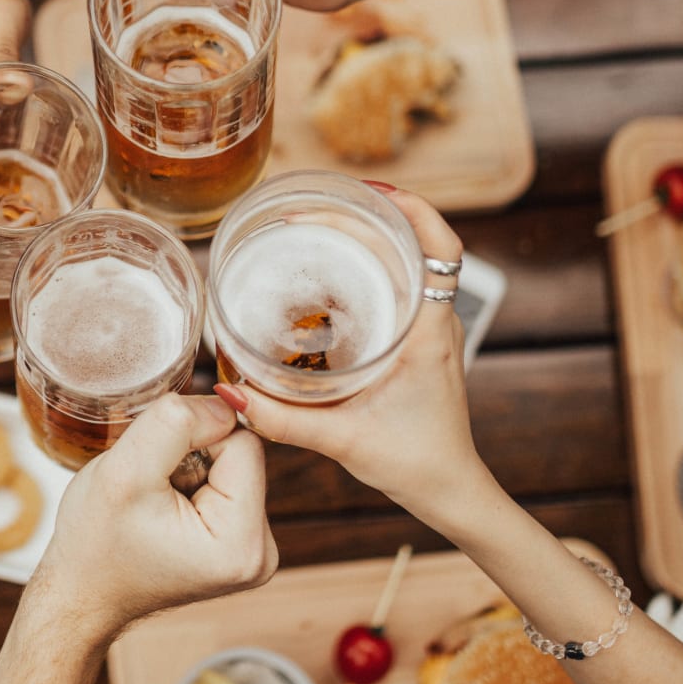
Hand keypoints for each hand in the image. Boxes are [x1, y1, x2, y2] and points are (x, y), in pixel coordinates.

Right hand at [31, 395, 277, 633]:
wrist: (82, 593)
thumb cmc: (95, 544)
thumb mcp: (125, 471)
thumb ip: (176, 423)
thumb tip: (225, 402)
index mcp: (242, 543)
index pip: (243, 442)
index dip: (195, 435)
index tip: (154, 464)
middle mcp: (261, 552)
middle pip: (241, 452)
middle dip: (192, 454)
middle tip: (150, 487)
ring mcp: (252, 549)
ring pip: (230, 463)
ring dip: (188, 466)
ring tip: (153, 499)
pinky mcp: (238, 541)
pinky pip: (224, 482)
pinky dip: (190, 482)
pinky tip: (163, 506)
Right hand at [217, 186, 486, 521]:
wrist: (449, 492)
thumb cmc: (415, 464)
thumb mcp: (343, 440)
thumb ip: (285, 420)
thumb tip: (233, 397)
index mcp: (429, 332)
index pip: (442, 249)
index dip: (414, 209)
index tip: (372, 191)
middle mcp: (435, 323)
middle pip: (415, 246)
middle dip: (369, 217)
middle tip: (314, 209)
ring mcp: (430, 332)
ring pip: (407, 266)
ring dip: (370, 241)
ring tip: (319, 228)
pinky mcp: (418, 345)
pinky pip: (398, 291)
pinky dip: (368, 271)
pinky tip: (330, 276)